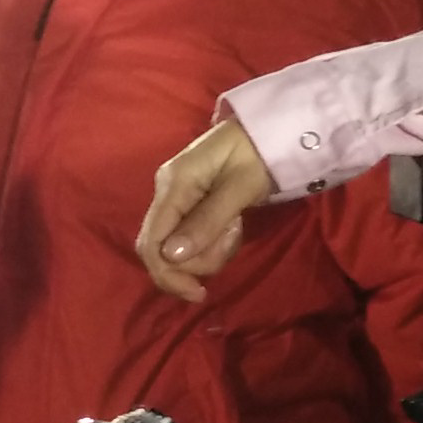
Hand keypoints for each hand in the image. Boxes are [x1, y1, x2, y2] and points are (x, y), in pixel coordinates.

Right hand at [137, 115, 276, 304]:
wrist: (271, 130)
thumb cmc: (259, 154)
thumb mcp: (240, 188)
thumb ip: (207, 221)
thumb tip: (172, 256)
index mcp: (174, 183)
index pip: (151, 241)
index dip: (167, 274)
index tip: (198, 292)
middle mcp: (166, 190)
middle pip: (159, 249)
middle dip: (194, 262)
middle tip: (231, 242)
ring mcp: (175, 196)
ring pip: (175, 246)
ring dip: (207, 251)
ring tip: (236, 228)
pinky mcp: (187, 201)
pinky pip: (188, 235)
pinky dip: (210, 242)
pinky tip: (231, 226)